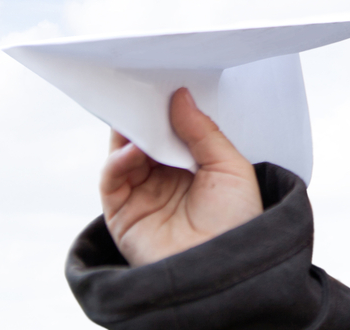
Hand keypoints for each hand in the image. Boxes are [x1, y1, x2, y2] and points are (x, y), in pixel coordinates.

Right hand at [100, 87, 263, 266]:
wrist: (224, 270)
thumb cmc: (237, 222)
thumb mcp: (230, 167)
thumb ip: (203, 131)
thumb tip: (179, 97)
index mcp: (196, 165)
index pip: (175, 129)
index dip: (169, 106)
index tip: (165, 79)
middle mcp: (167, 178)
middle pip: (147, 137)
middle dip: (145, 113)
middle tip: (142, 85)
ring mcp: (144, 194)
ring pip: (125, 152)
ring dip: (130, 132)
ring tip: (138, 114)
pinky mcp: (123, 213)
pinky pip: (112, 180)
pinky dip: (118, 161)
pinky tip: (133, 150)